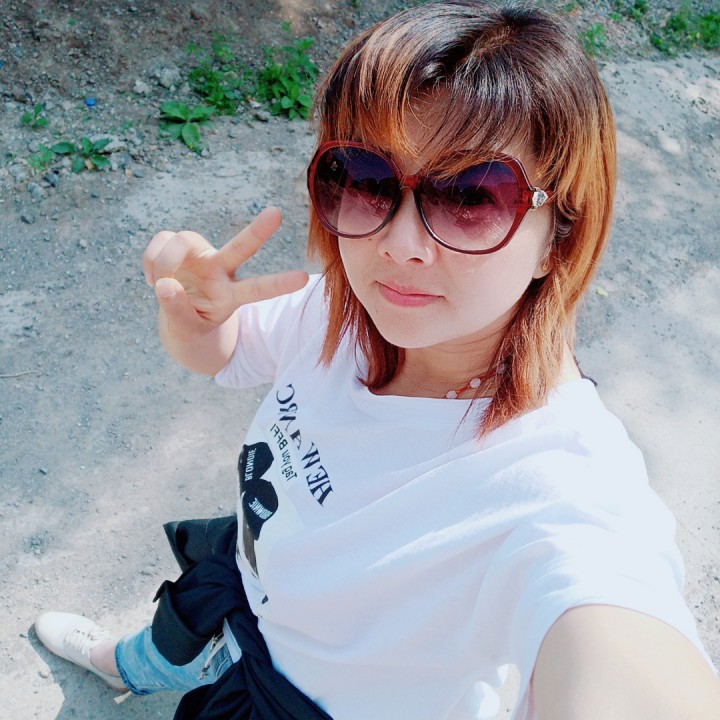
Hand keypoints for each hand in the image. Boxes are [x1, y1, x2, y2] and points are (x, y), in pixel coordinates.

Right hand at [142, 207, 307, 343]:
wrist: (177, 313)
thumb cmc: (189, 323)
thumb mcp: (185, 328)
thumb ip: (177, 311)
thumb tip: (165, 284)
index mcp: (231, 295)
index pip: (258, 289)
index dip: (278, 284)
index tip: (304, 278)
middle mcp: (221, 270)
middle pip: (241, 247)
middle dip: (258, 231)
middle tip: (277, 213)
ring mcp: (201, 254)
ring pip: (183, 240)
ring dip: (163, 261)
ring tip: (156, 283)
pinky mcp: (180, 245)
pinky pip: (161, 240)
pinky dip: (150, 259)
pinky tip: (153, 277)